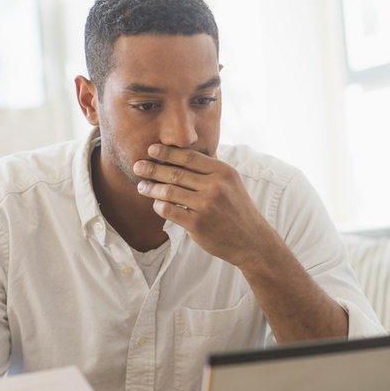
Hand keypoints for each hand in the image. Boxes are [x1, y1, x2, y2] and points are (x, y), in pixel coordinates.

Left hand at [133, 144, 277, 267]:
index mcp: (223, 172)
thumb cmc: (237, 210)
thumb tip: (185, 152)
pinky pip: (169, 210)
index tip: (151, 149)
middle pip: (176, 173)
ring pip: (169, 191)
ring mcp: (206, 205)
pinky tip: (156, 204)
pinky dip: (159, 206)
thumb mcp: (231, 183)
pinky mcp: (198, 224)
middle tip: (138, 166)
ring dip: (151, 188)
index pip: (189, 157)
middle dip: (153, 168)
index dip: (167, 152)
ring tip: (142, 187)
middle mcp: (215, 186)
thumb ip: (211, 169)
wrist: (251, 240)